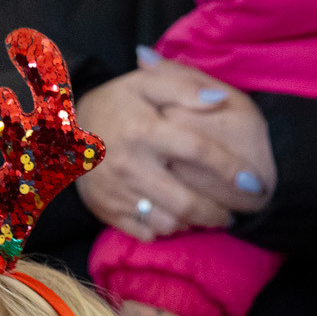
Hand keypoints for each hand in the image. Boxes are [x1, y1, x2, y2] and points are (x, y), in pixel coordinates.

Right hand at [74, 61, 272, 241]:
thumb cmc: (115, 104)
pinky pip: (145, 232)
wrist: (62, 129)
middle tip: (233, 213)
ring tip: (206, 216)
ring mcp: (116, 192)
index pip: (198, 152)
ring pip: (168, 223)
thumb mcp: (146, 83)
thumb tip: (221, 101)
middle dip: (218, 214)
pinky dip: (165, 230)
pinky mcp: (106, 211)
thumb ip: (185, 86)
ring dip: (193, 224)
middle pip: (187, 202)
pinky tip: (175, 218)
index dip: (230, 170)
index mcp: (144, 130)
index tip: (254, 183)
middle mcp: (130, 165)